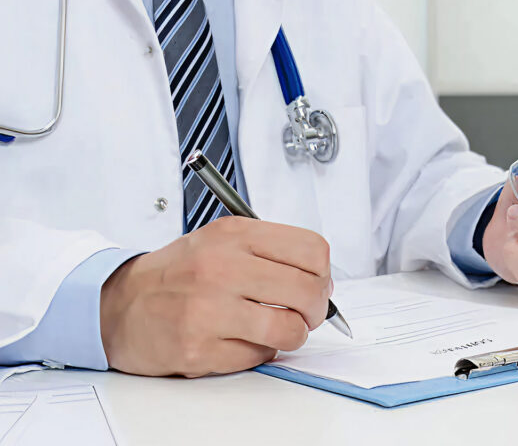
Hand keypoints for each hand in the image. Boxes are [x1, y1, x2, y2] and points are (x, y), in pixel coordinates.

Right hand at [100, 217, 331, 376]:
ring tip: (274, 330)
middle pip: (308, 292)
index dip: (323, 273)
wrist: (119, 304)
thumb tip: (321, 280)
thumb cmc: (178, 275)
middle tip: (304, 314)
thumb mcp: (222, 242)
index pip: (312, 250)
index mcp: (234, 236)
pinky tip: (238, 340)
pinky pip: (258, 356)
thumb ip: (271, 253)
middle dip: (315, 310)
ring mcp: (209, 310)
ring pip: (289, 330)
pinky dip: (258, 353)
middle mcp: (222, 268)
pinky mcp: (199, 348)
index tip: (316, 283)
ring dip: (291, 335)